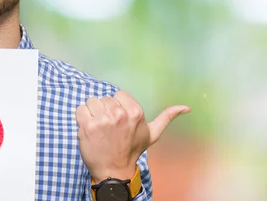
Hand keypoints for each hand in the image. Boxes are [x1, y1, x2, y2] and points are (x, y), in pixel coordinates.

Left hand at [75, 90, 189, 182]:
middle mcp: (119, 114)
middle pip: (104, 98)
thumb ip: (166, 118)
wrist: (114, 170)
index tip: (118, 121)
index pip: (118, 95)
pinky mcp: (87, 126)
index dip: (117, 106)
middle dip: (104, 110)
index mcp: (135, 112)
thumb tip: (186, 108)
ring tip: (98, 128)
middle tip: (108, 128)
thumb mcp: (152, 134)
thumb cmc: (132, 151)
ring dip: (92, 113)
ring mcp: (102, 119)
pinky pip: (80, 109)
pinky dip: (81, 118)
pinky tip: (88, 129)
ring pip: (91, 102)